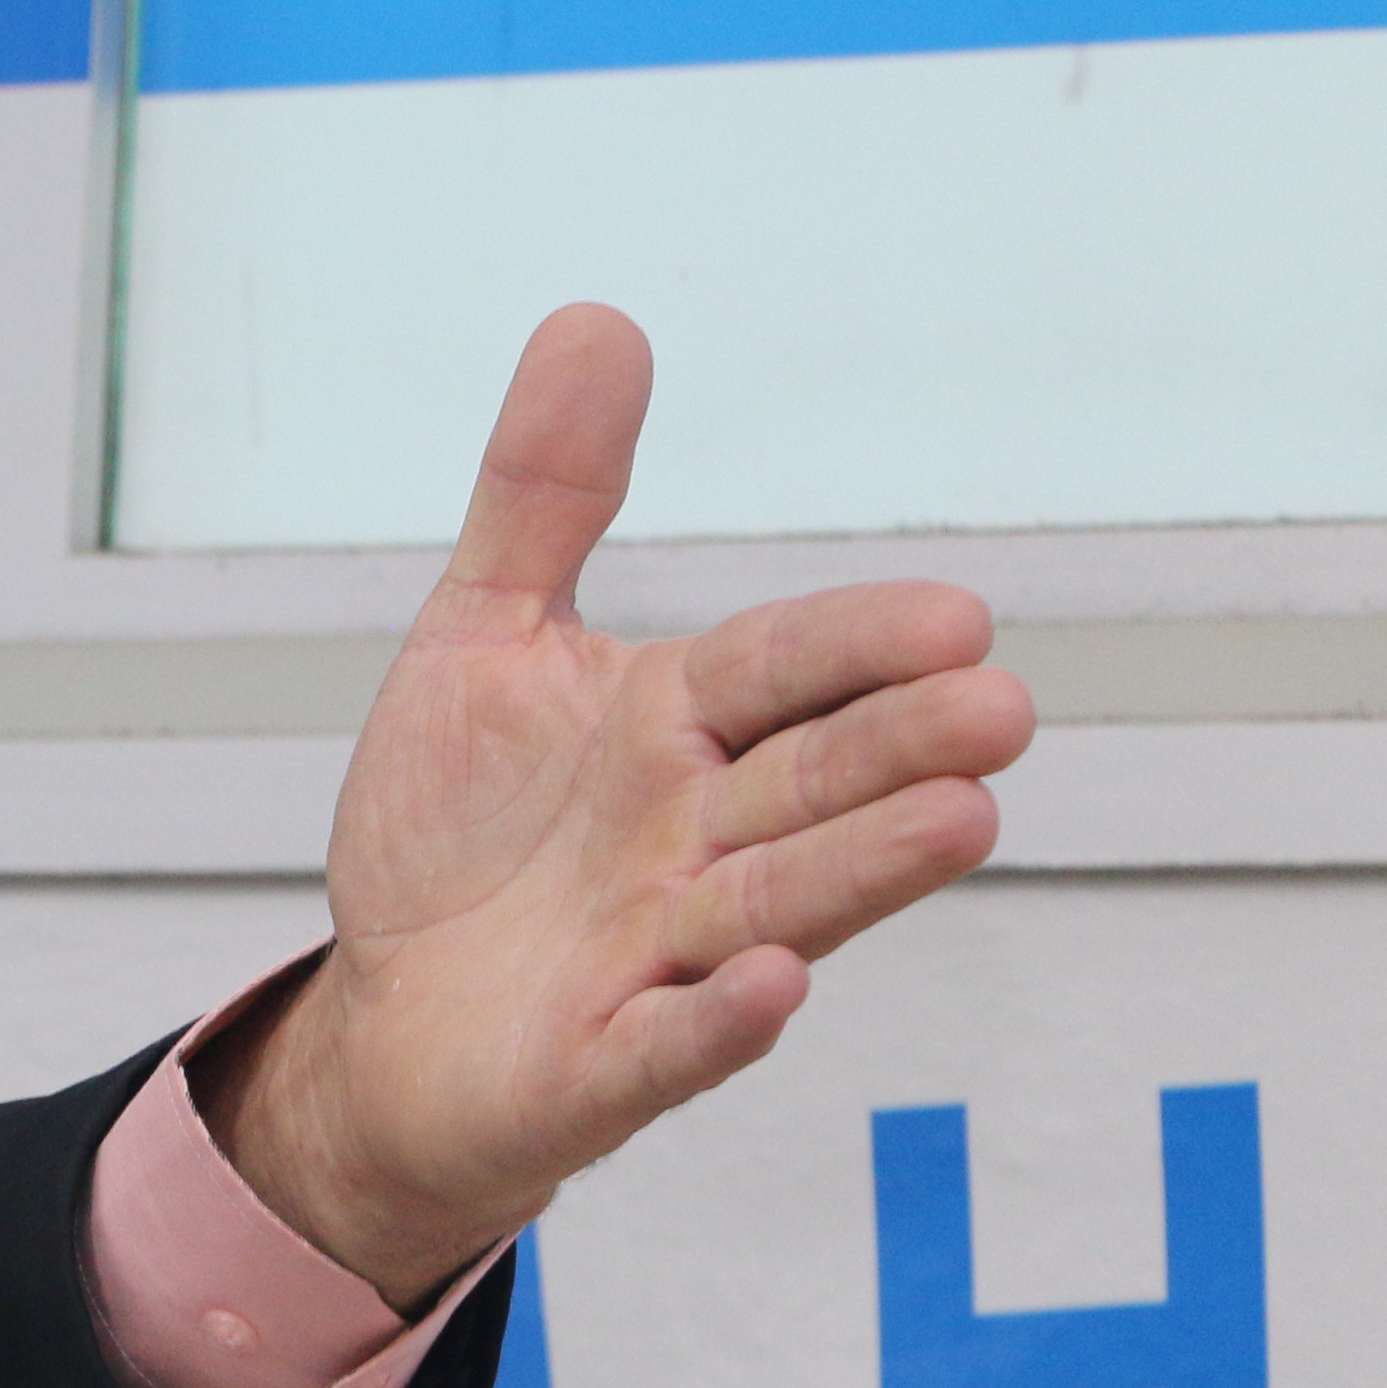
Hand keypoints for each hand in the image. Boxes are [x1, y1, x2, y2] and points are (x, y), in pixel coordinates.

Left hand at [211, 305, 1035, 1303]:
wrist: (387, 1024)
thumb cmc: (456, 841)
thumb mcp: (479, 647)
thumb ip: (542, 499)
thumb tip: (596, 321)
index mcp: (673, 734)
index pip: (777, 672)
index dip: (854, 647)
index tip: (956, 617)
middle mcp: (691, 843)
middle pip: (811, 785)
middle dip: (897, 749)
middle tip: (999, 710)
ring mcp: (658, 959)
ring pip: (777, 904)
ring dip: (863, 867)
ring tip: (961, 820)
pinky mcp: (600, 1066)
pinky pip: (669, 1046)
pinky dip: (718, 1021)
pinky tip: (769, 984)